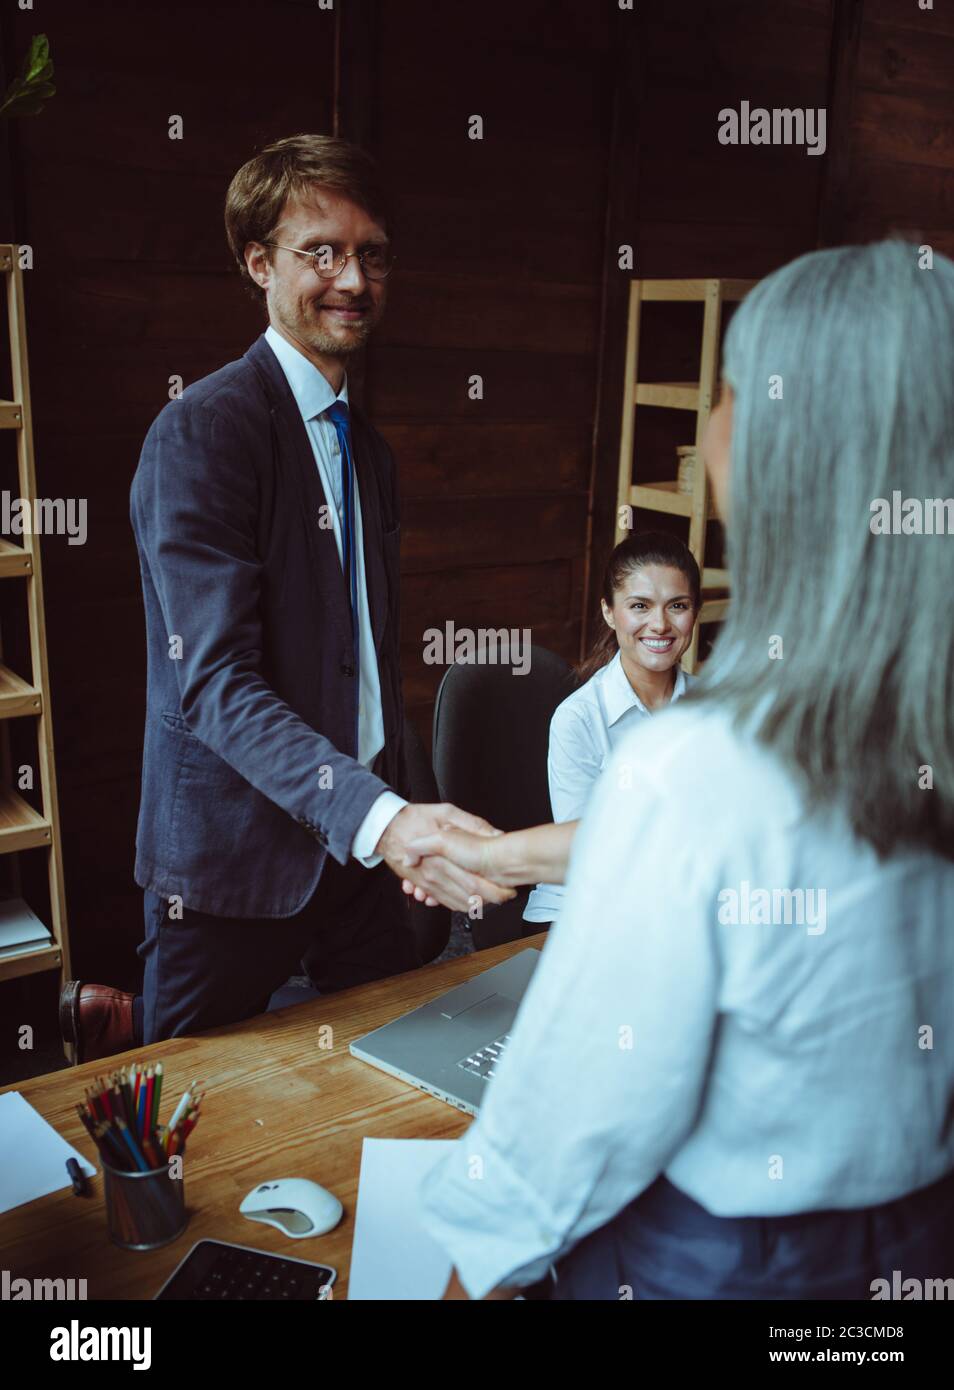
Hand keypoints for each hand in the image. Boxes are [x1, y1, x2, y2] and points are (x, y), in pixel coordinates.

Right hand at [376, 803, 514, 913]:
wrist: (386, 828)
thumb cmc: (415, 818)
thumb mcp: (446, 812)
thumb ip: (471, 824)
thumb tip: (495, 834)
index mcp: (443, 858)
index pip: (474, 884)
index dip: (494, 891)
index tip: (508, 889)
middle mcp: (435, 874)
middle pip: (468, 897)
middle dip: (490, 901)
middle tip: (506, 896)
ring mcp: (427, 883)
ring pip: (456, 903)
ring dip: (475, 904)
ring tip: (492, 898)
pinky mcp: (422, 885)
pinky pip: (443, 901)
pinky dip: (458, 904)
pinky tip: (469, 900)